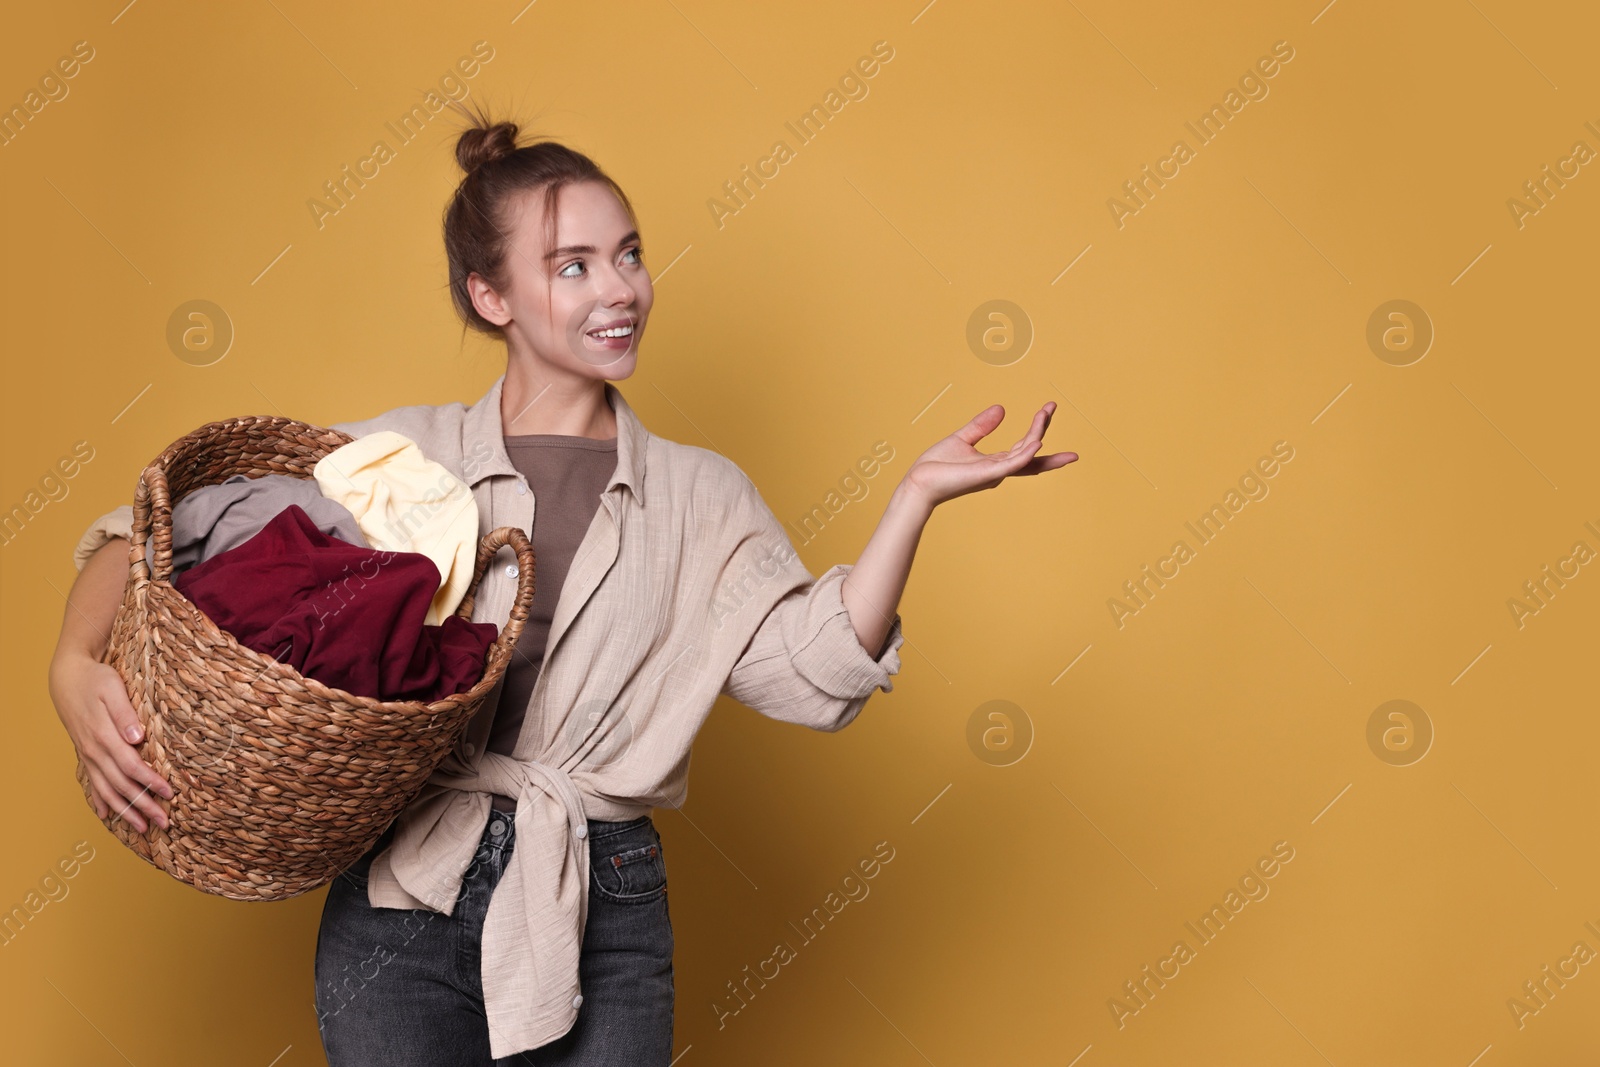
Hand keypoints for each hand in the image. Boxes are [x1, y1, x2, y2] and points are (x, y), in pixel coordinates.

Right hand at [49, 651, 171, 832]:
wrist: (67, 677)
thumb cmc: (95, 680)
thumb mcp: (112, 689)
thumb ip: (125, 714)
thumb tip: (136, 737)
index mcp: (104, 736)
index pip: (131, 766)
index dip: (150, 782)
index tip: (169, 794)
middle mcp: (94, 751)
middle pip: (121, 785)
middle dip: (143, 806)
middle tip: (164, 823)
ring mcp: (88, 754)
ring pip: (107, 790)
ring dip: (125, 811)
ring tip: (142, 828)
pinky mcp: (85, 753)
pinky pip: (92, 783)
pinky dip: (100, 801)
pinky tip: (106, 815)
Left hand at [903, 401, 1076, 508]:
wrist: (919, 482)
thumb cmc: (937, 467)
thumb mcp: (962, 439)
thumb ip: (982, 426)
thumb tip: (1002, 408)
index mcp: (995, 462)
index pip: (1024, 445)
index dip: (1038, 427)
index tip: (1048, 408)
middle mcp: (999, 469)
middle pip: (1032, 452)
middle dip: (1044, 429)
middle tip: (1053, 405)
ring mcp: (994, 473)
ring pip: (1025, 454)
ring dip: (1037, 434)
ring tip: (1045, 414)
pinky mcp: (986, 475)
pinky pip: (1011, 465)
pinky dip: (1026, 455)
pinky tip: (1037, 442)